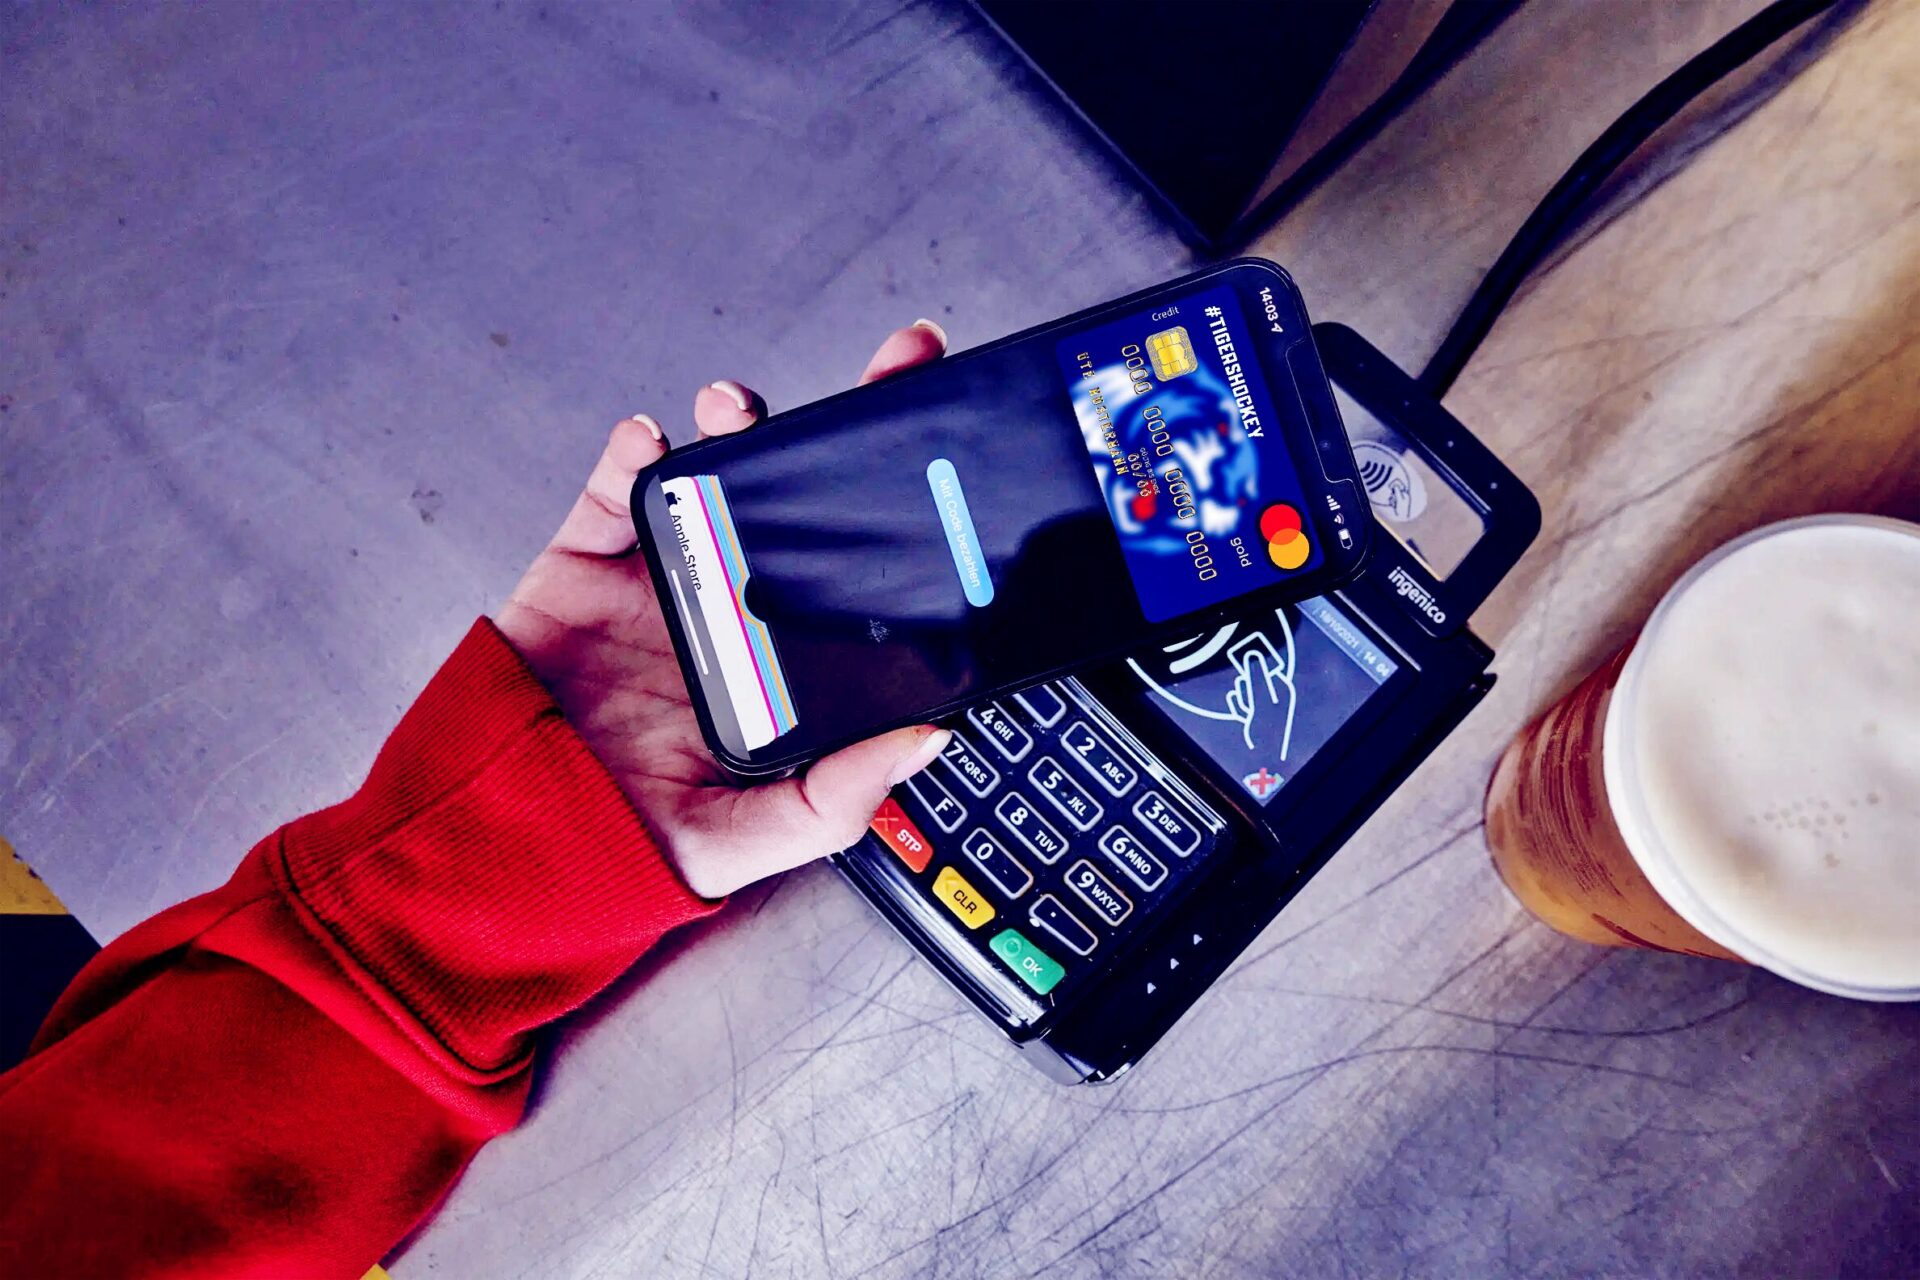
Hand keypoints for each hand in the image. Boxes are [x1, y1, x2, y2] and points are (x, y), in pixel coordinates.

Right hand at [495, 321, 953, 898]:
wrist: (512, 834)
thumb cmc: (635, 842)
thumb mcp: (759, 835)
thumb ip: (839, 795)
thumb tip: (929, 740)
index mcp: (786, 655)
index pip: (862, 566)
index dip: (907, 505)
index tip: (953, 452)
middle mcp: (735, 602)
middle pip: (802, 495)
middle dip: (845, 424)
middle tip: (895, 367)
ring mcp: (664, 575)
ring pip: (713, 477)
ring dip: (736, 426)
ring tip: (741, 409)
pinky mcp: (588, 562)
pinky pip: (613, 491)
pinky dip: (632, 452)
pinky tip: (651, 439)